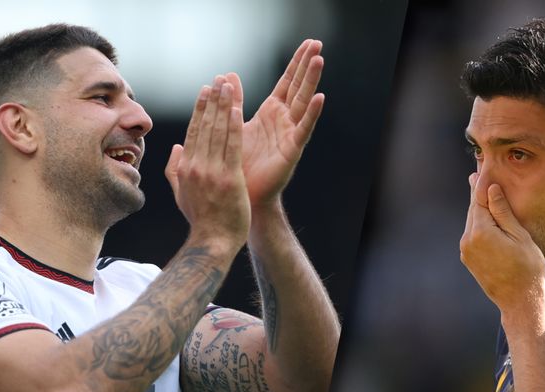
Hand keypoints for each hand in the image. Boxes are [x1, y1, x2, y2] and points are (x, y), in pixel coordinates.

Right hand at [165, 76, 250, 247]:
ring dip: (223, 106)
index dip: (200, 109)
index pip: (194, 132)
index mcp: (185, 168)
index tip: (205, 91)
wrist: (212, 242)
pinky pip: (231, 147)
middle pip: (205, 126)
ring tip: (228, 86)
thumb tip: (176, 147)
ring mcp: (212, 172)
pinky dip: (233, 127)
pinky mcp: (229, 179)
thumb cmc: (200, 220)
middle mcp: (196, 166)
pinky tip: (237, 110)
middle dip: (212, 101)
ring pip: (217, 132)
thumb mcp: (181, 194)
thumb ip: (175, 170)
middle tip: (218, 80)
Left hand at [225, 39, 324, 208]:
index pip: (287, 82)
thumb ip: (233, 100)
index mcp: (271, 114)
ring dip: (311, 81)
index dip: (296, 63)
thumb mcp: (233, 125)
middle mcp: (284, 121)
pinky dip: (311, 114)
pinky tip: (319, 98)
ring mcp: (290, 134)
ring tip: (319, 60)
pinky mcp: (291, 150)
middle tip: (318, 43)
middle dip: (307, 65)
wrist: (242, 197)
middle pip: (298, 87)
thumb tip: (226, 76)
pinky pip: (302, 129)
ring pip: (302, 102)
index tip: (308, 42)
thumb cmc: (239, 165)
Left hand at [459, 173, 544, 322]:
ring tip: (480, 192)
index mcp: (481, 232)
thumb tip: (490, 189)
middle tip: (476, 174)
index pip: (479, 200)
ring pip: (471, 222)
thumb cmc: (527, 267)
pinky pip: (472, 234)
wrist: (519, 300)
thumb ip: (503, 212)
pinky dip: (478, 223)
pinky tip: (484, 217)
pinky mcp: (468, 258)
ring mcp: (466, 251)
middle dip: (476, 193)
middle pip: (473, 210)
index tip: (479, 169)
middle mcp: (468, 240)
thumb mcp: (520, 236)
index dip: (480, 184)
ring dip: (477, 208)